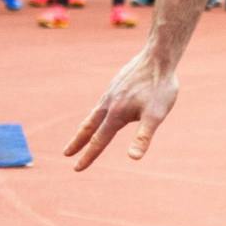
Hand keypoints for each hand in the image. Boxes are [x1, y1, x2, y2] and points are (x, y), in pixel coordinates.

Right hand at [64, 48, 178, 170]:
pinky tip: (103, 111)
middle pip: (89, 127)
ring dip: (86, 127)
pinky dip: (97, 113)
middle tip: (66, 153)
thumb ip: (143, 137)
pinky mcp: (116, 84)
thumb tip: (133, 158)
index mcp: (116, 114)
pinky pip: (102, 102)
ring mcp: (110, 93)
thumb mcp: (156, 116)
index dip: (88, 156)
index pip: (99, 141)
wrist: (158, 56)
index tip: (77, 169)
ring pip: (94, 114)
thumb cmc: (160, 87)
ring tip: (82, 135)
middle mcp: (108, 104)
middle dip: (78, 142)